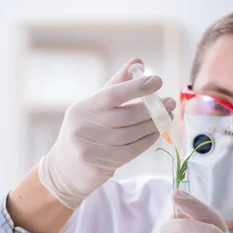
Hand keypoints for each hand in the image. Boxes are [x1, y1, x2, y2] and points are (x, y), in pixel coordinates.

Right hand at [38, 58, 175, 208]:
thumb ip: (116, 85)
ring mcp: (92, 147)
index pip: (112, 94)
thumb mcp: (93, 108)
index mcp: (83, 108)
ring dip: (153, 124)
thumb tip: (138, 62)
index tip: (157, 81)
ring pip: (133, 133)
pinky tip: (155, 132)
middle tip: (168, 103)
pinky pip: (133, 149)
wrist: (64, 169)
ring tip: (165, 117)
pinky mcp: (102, 164)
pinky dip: (147, 140)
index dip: (137, 87)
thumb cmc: (83, 132)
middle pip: (127, 116)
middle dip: (152, 109)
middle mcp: (84, 127)